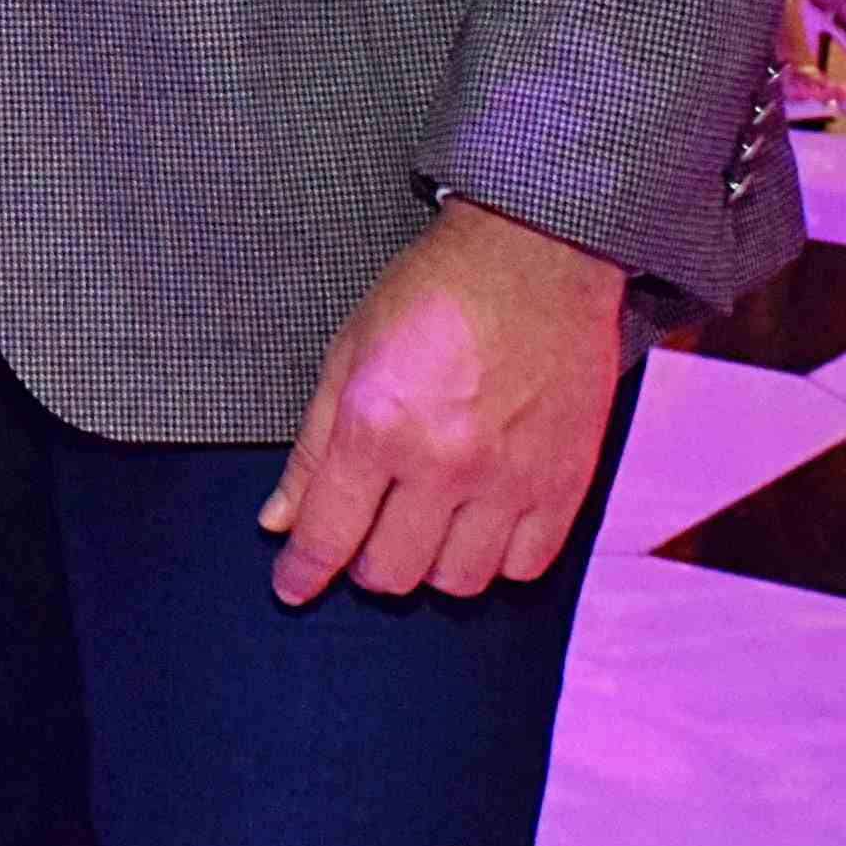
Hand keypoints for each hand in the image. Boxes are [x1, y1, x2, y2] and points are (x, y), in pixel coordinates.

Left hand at [261, 200, 630, 605]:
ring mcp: (511, 480)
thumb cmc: (435, 295)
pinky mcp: (565, 484)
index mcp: (379, 426)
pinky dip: (496, 559)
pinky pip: (526, 566)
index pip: (328, 534)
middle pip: (392, 572)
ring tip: (424, 529)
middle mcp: (445, 464)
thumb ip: (312, 448)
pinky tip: (480, 528)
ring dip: (430, 566)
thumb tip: (280, 519)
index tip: (294, 587)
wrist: (536, 258)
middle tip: (364, 538)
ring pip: (458, 581)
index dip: (303, 573)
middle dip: (364, 565)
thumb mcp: (347, 354)